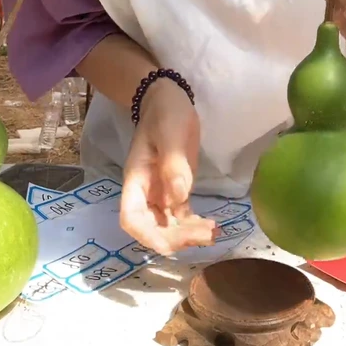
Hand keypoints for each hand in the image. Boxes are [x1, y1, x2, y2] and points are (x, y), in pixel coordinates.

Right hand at [120, 80, 215, 254]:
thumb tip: (179, 196)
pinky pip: (182, 217)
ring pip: (169, 226)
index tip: (170, 244)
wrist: (170, 100)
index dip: (147, 236)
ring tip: (213, 233)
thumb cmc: (165, 114)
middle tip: (204, 235)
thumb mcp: (170, 133)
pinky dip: (194, 226)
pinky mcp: (177, 191)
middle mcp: (146, 193)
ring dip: (187, 235)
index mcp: (136, 180)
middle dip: (175, 237)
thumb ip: (173, 164)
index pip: (132, 218)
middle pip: (152, 228)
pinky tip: (212, 228)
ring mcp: (161, 194)